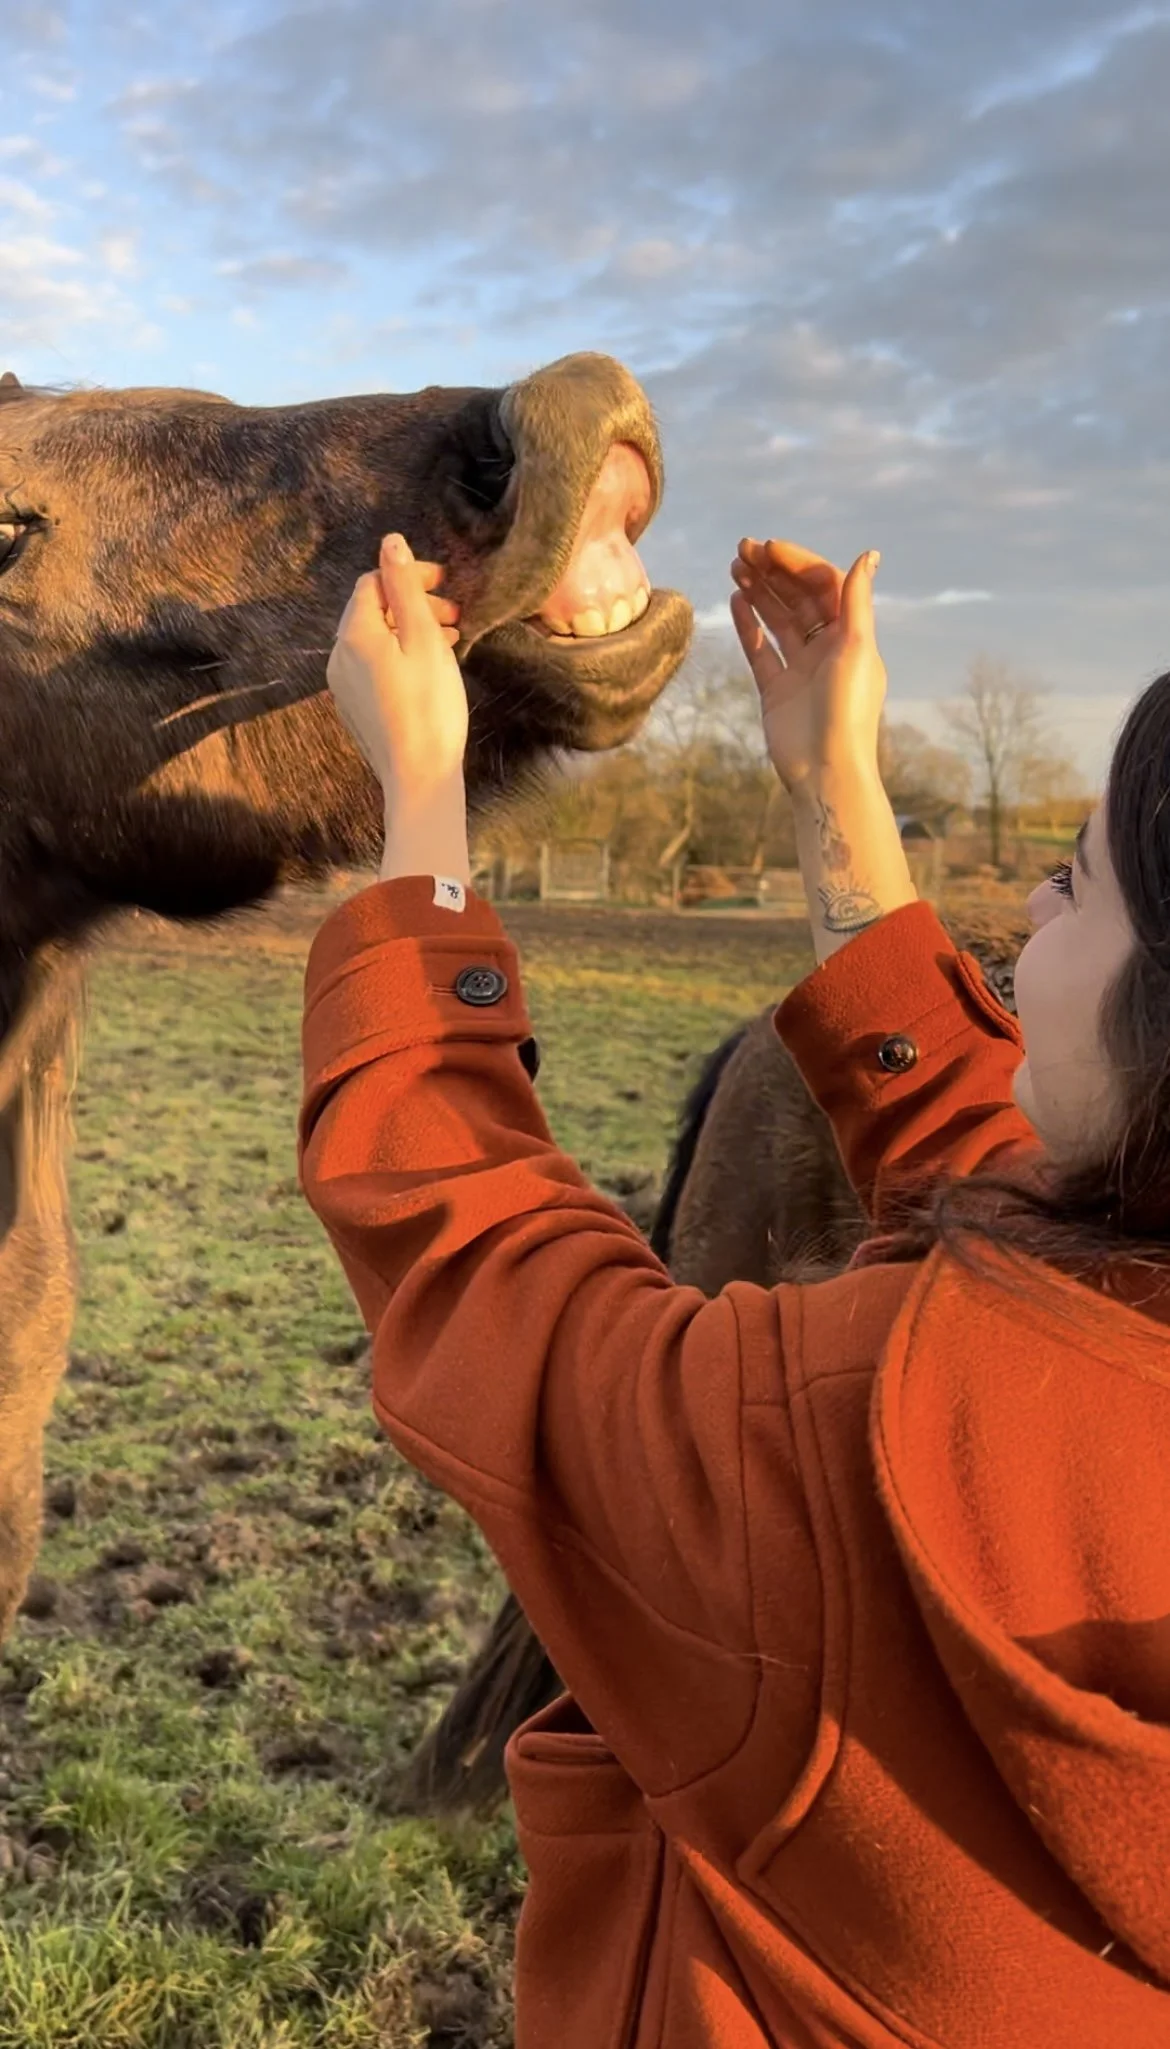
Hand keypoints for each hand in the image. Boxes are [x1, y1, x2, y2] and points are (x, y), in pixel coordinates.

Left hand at [328, 533, 465, 801]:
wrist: (419, 777)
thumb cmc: (429, 706)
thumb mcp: (424, 638)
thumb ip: (406, 588)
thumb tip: (391, 542)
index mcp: (354, 634)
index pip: (373, 583)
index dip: (408, 576)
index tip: (446, 583)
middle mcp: (339, 656)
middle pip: (372, 610)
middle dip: (412, 603)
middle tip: (454, 613)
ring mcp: (343, 685)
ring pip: (375, 639)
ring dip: (410, 629)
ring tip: (449, 638)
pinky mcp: (355, 708)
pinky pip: (374, 666)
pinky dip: (400, 655)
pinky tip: (429, 667)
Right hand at [729, 539, 883, 791]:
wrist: (824, 768)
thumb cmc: (847, 709)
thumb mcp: (856, 647)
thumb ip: (856, 599)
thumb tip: (868, 553)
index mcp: (851, 635)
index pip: (824, 585)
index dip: (798, 563)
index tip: (769, 548)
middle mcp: (827, 648)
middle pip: (798, 598)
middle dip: (773, 572)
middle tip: (742, 549)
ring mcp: (800, 668)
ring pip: (777, 619)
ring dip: (759, 591)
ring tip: (734, 567)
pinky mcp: (776, 690)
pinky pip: (760, 650)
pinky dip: (748, 625)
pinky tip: (735, 601)